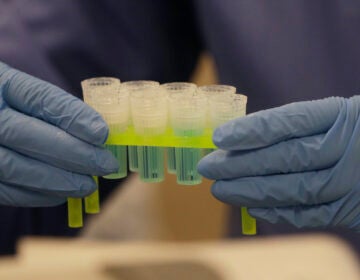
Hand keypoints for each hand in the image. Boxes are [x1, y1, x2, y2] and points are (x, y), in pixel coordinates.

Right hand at [0, 62, 117, 206]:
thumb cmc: (7, 104)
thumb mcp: (22, 91)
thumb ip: (53, 107)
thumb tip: (96, 132)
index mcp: (0, 82)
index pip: (41, 98)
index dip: (74, 117)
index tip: (102, 134)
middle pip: (29, 135)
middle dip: (75, 153)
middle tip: (106, 165)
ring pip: (16, 167)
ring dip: (59, 180)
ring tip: (89, 185)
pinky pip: (4, 190)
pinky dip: (36, 195)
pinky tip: (61, 194)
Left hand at [198, 96, 359, 231]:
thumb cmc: (351, 132)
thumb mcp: (331, 116)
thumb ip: (293, 126)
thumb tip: (239, 140)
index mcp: (340, 115)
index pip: (288, 122)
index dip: (250, 131)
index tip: (219, 138)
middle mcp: (347, 147)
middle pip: (285, 157)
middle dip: (240, 164)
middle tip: (209, 168)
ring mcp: (350, 180)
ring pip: (294, 189)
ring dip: (250, 191)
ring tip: (220, 189)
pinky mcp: (351, 208)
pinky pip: (310, 214)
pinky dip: (278, 212)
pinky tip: (251, 207)